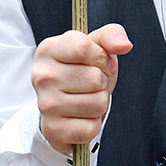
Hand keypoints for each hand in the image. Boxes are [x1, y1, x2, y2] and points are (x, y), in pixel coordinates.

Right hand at [32, 24, 132, 153]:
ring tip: (86, 99)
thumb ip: (111, 36)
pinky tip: (81, 117)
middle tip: (90, 85)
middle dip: (102, 83)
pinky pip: (91, 128)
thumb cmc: (83, 70)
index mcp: (48, 49)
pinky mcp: (53, 129)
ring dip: (99, 103)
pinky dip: (93, 124)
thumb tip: (124, 45)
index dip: (103, 58)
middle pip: (95, 78)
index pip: (84, 48)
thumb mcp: (96, 46)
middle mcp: (41, 76)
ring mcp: (45, 104)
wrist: (64, 105)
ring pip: (97, 104)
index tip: (101, 63)